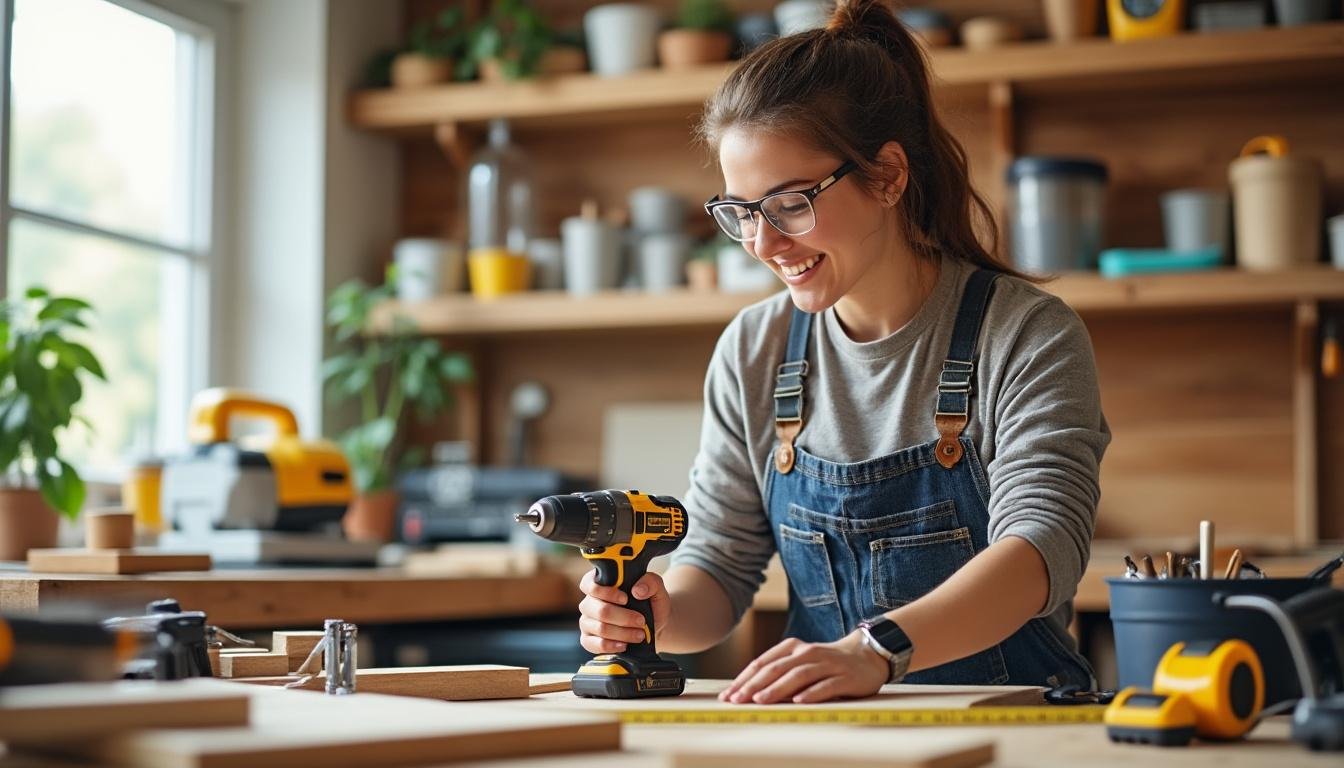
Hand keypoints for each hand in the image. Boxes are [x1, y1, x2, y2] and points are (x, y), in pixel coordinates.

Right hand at [577, 569, 670, 654]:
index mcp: (600, 583)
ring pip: (601, 628)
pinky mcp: (588, 639)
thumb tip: (638, 590)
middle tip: (640, 621)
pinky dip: (611, 646)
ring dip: (623, 633)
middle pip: (600, 610)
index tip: (625, 599)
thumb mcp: (656, 589)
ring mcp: (587, 621)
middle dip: (624, 618)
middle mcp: (589, 602)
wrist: (655, 626)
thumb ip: (650, 582)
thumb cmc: (650, 604)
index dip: (606, 592)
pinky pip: (593, 644)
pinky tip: (624, 644)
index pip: (590, 584)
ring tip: (639, 634)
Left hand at [719, 632, 888, 704]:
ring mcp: (827, 664)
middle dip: (754, 685)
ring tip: (760, 700)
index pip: (762, 663)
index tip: (728, 695)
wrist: (866, 655)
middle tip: (737, 699)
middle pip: (776, 668)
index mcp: (792, 648)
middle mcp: (808, 653)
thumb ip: (778, 673)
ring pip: (798, 675)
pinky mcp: (845, 677)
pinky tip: (799, 701)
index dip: (744, 678)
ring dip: (777, 688)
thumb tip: (748, 692)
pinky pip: (826, 685)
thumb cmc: (826, 663)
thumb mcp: (800, 663)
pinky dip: (812, 692)